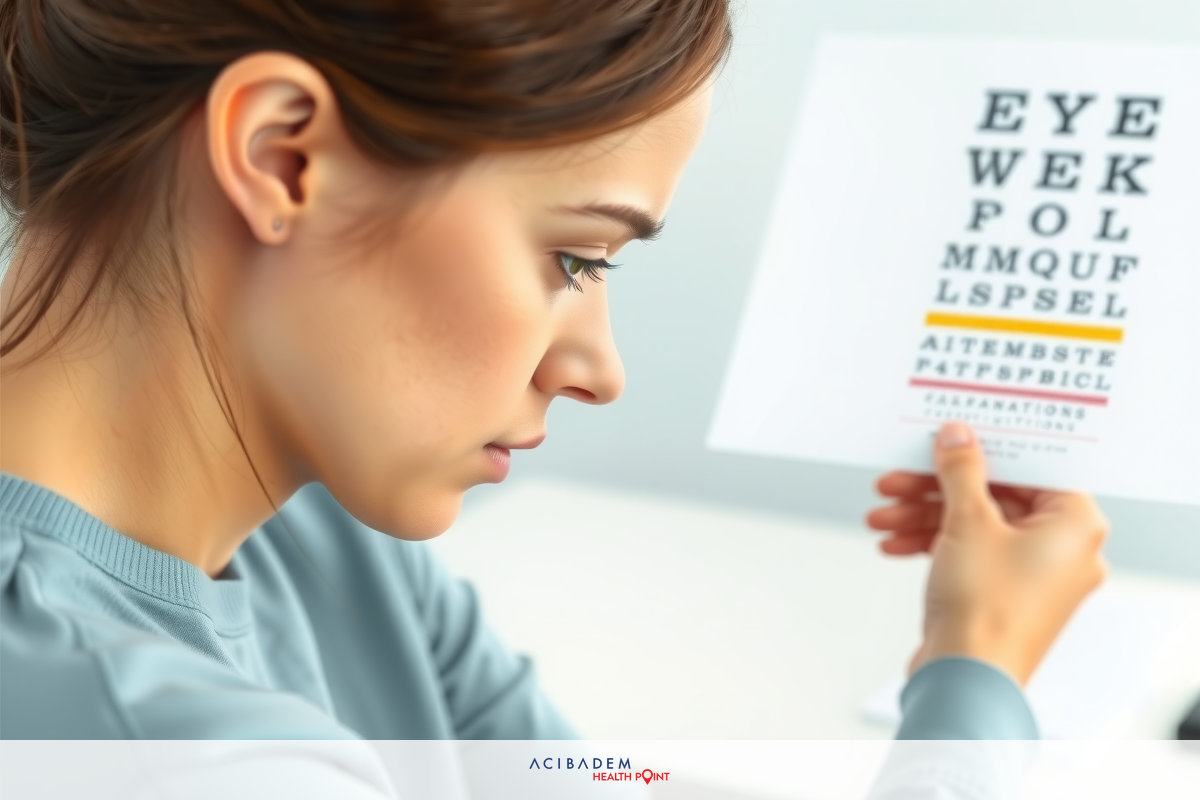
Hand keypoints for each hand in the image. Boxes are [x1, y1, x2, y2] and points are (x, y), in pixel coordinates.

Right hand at [866, 422, 1108, 684]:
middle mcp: (1063, 548)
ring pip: (974, 525)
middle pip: (995, 495)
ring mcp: (1032, 574)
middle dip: (935, 488)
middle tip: (896, 479)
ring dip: (922, 516)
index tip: (948, 438)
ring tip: (880, 515)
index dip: (985, 449)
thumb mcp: (969, 521)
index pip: (1031, 466)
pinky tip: (892, 543)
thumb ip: (962, 470)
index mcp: (1076, 524)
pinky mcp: (1003, 594)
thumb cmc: (987, 607)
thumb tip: (958, 436)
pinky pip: (968, 553)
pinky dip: (931, 544)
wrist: (967, 679)